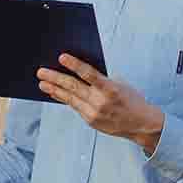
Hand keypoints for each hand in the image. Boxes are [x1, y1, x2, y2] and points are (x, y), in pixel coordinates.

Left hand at [37, 54, 164, 154]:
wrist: (141, 124)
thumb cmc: (132, 100)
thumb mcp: (120, 84)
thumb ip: (101, 80)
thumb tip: (80, 72)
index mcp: (110, 89)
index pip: (89, 74)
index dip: (74, 65)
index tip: (62, 57)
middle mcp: (100, 102)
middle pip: (73, 87)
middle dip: (55, 78)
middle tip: (42, 72)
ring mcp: (94, 113)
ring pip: (70, 98)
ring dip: (54, 89)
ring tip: (42, 83)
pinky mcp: (90, 121)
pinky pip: (74, 106)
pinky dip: (64, 98)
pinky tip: (55, 93)